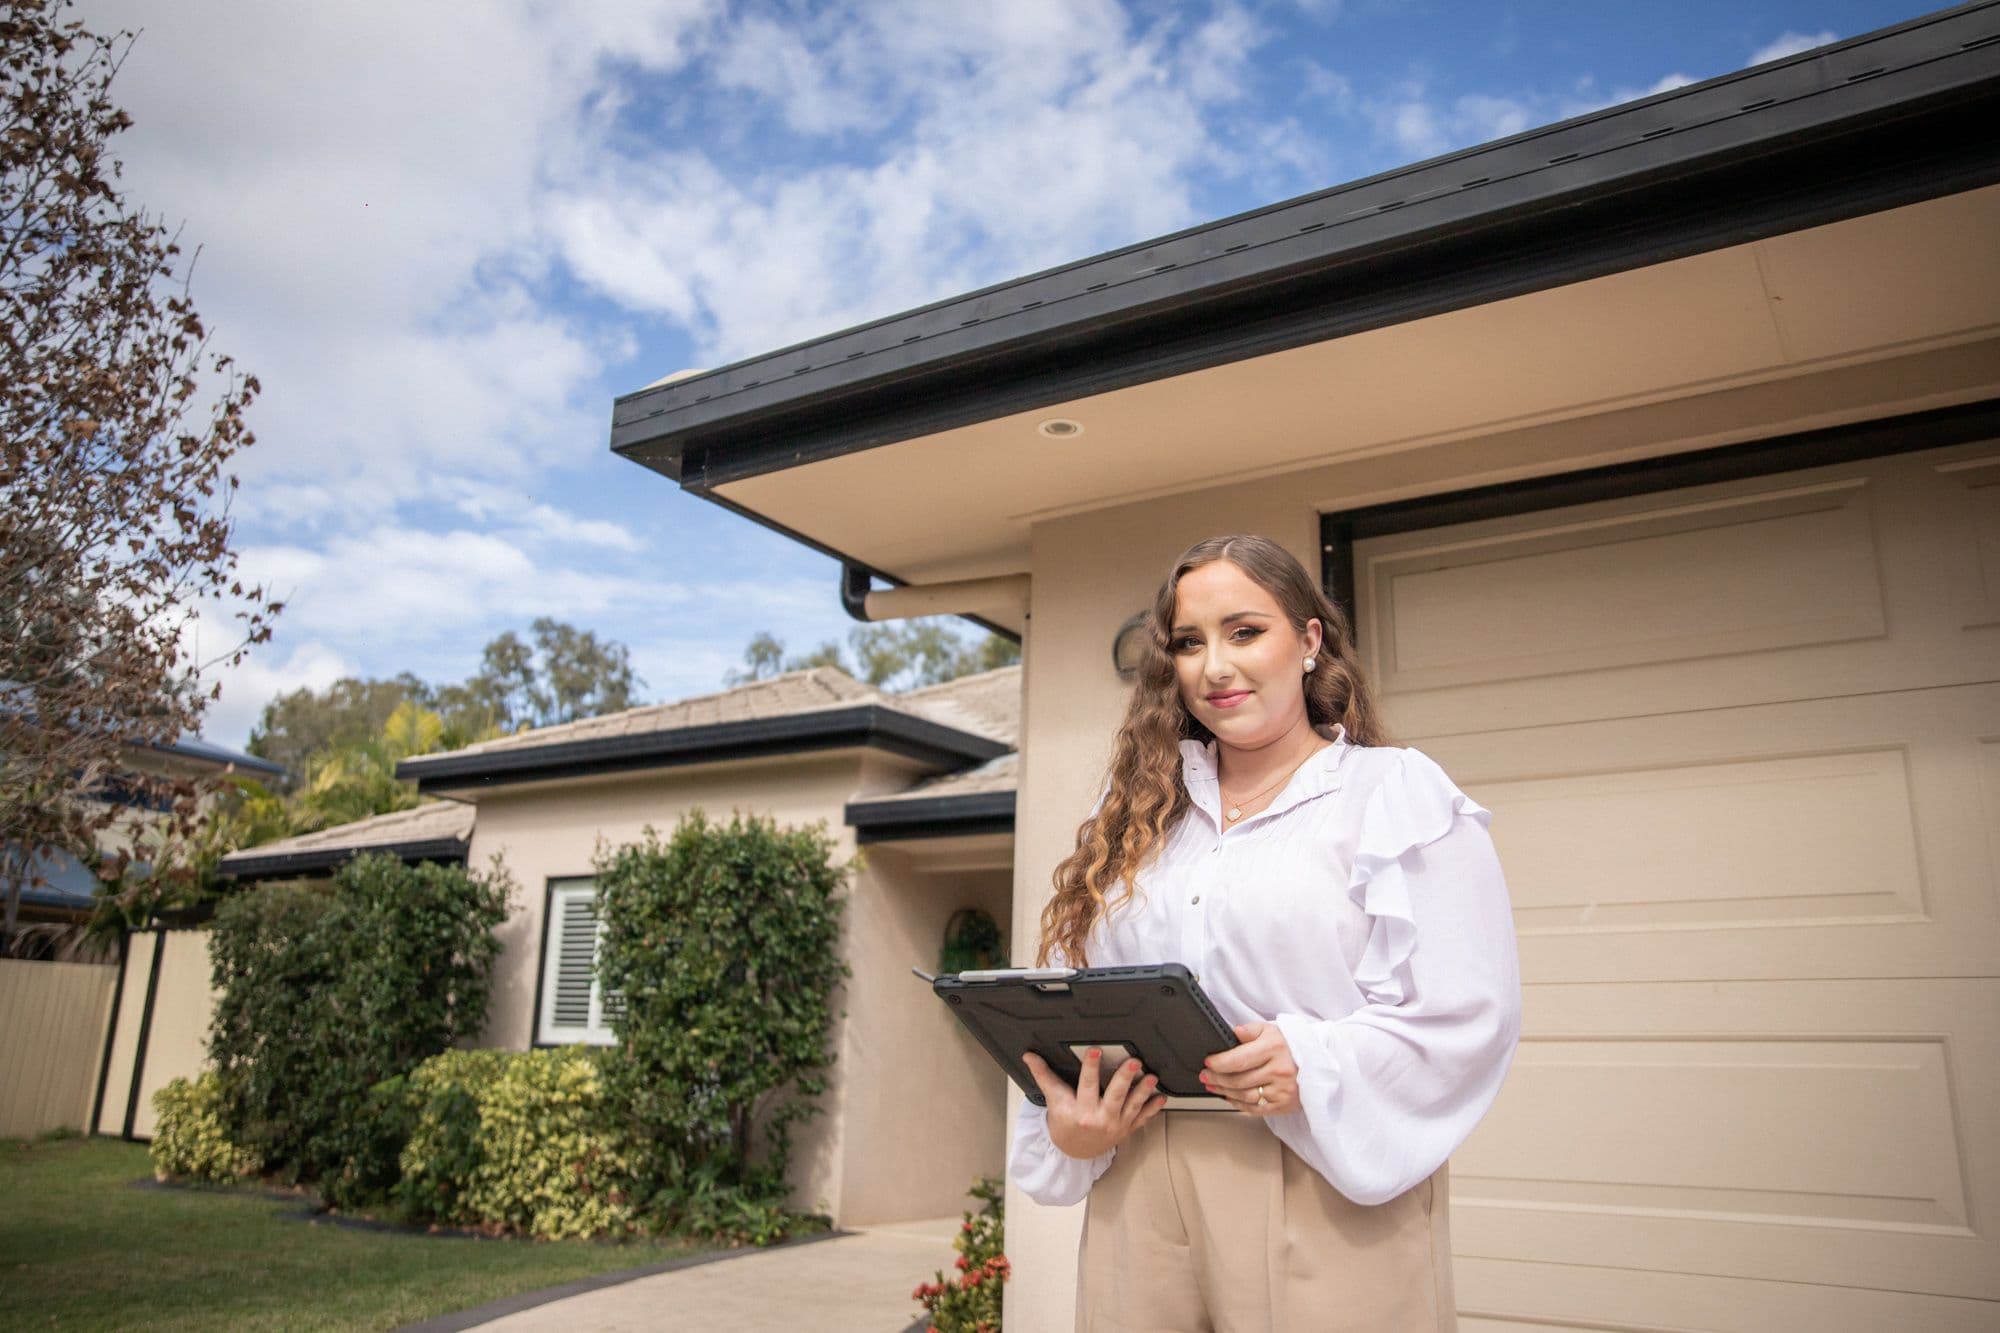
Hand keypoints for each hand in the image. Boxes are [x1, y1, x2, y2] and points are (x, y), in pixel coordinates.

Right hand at [1022, 1048, 1166, 1158]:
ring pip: (1131, 1106)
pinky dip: (1152, 1109)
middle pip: (1113, 1095)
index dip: (1090, 1067)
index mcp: (1079, 1110)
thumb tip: (1029, 1055)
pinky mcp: (1126, 1129)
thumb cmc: (1064, 1124)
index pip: (1085, 1085)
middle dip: (1124, 1079)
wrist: (1074, 1153)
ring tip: (1151, 1077)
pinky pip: (1141, 1119)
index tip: (1095, 1051)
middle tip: (1134, 1062)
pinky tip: (1161, 1097)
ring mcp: (1115, 1125)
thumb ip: (1044, 1076)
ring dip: (1143, 1091)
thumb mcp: (1053, 1100)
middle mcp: (1099, 1119)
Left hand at [1200, 1022, 1298, 1116]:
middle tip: (1205, 1076)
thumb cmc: (1290, 1046)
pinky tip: (1230, 1096)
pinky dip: (1238, 1104)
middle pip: (1238, 1080)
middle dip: (1216, 1078)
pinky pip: (1255, 1108)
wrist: (1318, 1063)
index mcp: (1274, 1048)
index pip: (1238, 1059)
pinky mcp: (1284, 1105)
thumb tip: (1234, 1032)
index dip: (1219, 1063)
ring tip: (1213, 1086)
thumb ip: (1250, 1030)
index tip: (1208, 1062)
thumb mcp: (1271, 1030)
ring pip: (1244, 1096)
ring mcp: (1282, 1090)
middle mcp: (1279, 1070)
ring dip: (1224, 1092)